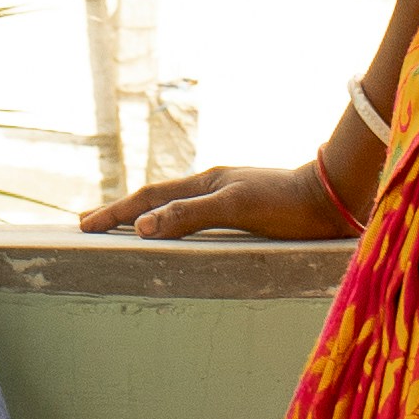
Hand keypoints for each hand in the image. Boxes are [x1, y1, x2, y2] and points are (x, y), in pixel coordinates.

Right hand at [88, 149, 355, 245]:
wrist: (334, 198)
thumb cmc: (287, 205)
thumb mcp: (237, 207)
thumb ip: (190, 215)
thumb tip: (144, 227)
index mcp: (206, 183)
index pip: (149, 199)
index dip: (116, 212)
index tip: (84, 225)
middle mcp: (214, 186)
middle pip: (157, 199)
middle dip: (123, 212)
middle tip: (90, 224)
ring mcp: (230, 197)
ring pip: (177, 207)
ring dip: (147, 218)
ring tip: (125, 229)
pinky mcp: (247, 211)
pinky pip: (197, 218)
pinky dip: (174, 225)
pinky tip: (179, 235)